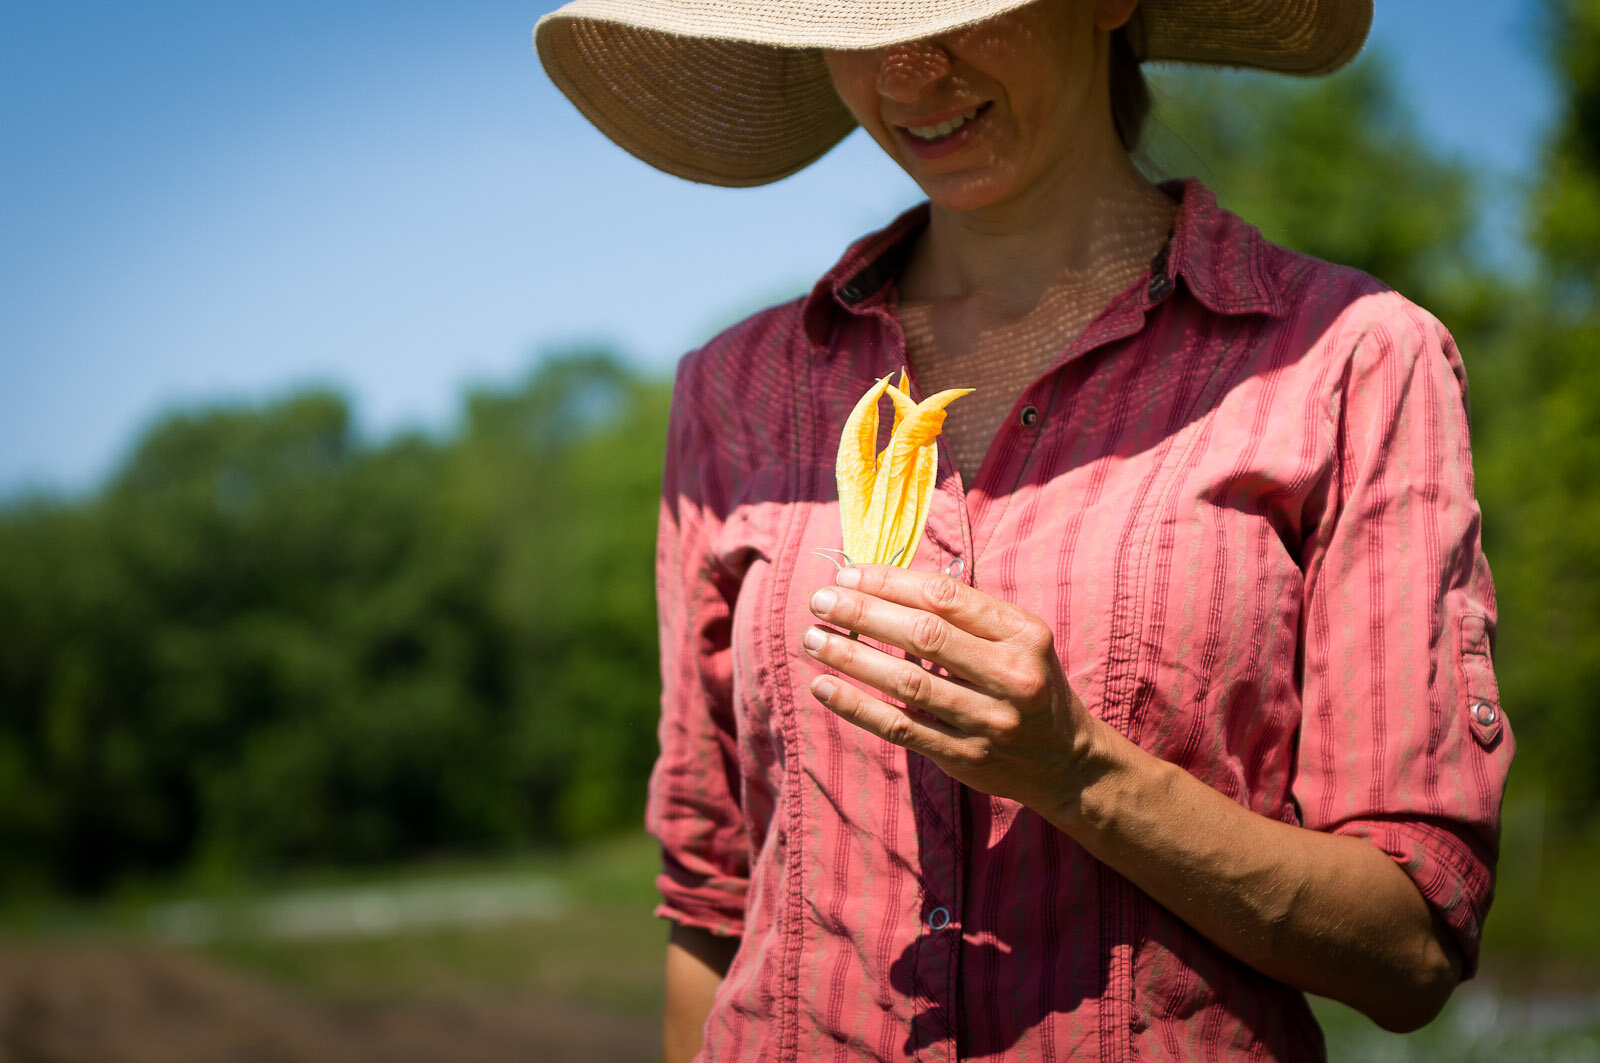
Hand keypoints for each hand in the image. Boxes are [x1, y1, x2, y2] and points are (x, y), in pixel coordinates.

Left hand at [801, 563, 1098, 816]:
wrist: (1066, 761)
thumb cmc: (1026, 682)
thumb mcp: (1017, 639)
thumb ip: (964, 613)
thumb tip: (883, 581)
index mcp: (1023, 633)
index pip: (945, 597)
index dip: (890, 582)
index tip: (847, 574)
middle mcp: (1012, 675)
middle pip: (923, 635)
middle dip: (864, 613)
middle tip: (819, 600)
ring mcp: (988, 720)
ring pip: (907, 683)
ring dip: (851, 658)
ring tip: (812, 638)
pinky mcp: (965, 757)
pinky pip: (900, 728)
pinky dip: (857, 706)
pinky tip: (825, 687)